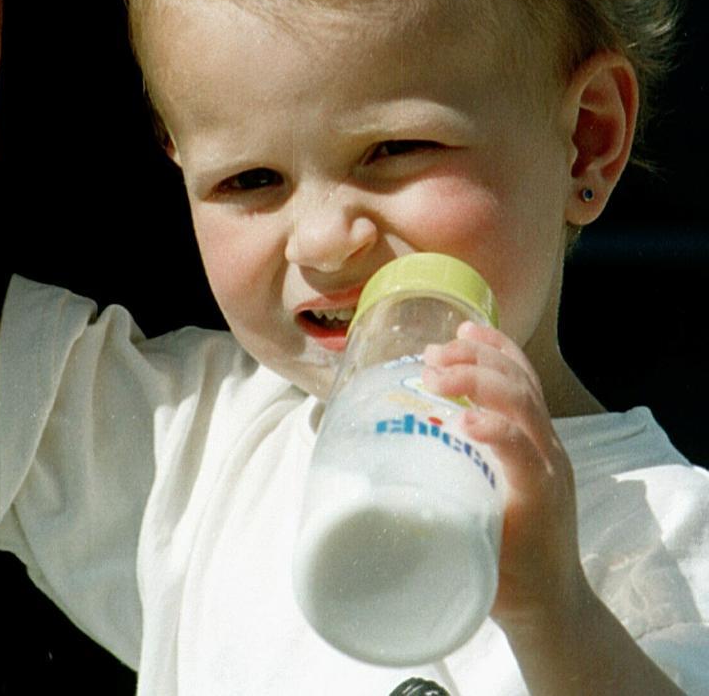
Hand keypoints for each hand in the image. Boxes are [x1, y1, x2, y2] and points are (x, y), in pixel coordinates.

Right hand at [423, 323, 586, 627]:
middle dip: (476, 375)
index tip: (457, 419)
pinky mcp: (541, 437)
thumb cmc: (511, 583)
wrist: (554, 596)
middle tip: (429, 369)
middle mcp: (549, 460)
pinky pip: (526, 383)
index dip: (495, 428)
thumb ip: (438, 531)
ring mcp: (549, 444)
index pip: (523, 450)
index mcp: (537, 494)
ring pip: (525, 383)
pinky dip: (500, 354)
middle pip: (522, 400)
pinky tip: (474, 334)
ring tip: (442, 346)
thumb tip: (377, 504)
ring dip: (484, 357)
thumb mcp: (474, 563)